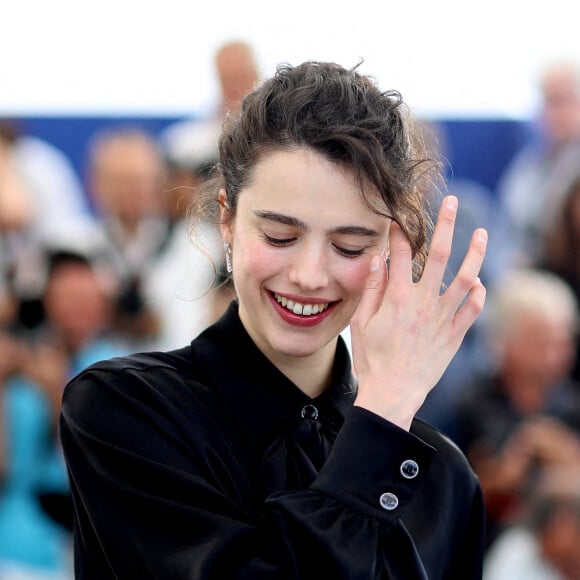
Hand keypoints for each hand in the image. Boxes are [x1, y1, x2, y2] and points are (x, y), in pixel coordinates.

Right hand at [351, 195, 486, 429]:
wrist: (393, 392)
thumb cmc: (373, 359)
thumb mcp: (361, 323)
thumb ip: (371, 289)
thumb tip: (376, 260)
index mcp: (397, 298)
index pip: (399, 254)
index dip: (399, 232)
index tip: (399, 218)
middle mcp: (424, 303)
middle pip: (439, 255)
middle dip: (445, 224)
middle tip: (450, 202)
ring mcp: (443, 318)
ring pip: (466, 278)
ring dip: (475, 253)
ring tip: (481, 233)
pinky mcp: (455, 335)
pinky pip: (473, 309)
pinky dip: (479, 293)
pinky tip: (479, 283)